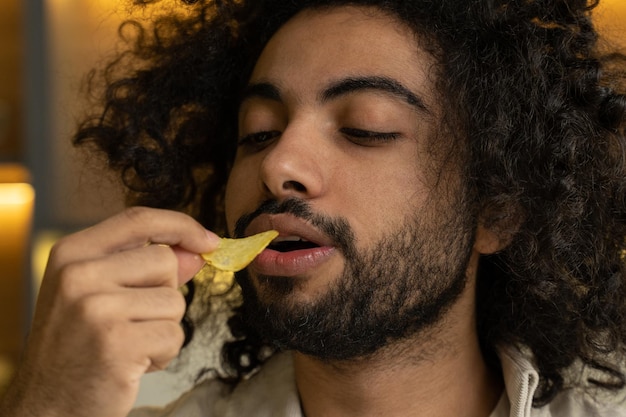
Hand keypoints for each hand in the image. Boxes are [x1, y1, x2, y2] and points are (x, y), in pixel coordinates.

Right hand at [0, 207, 219, 416]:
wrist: (46, 407)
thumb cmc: (77, 348)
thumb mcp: (100, 295)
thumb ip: (146, 268)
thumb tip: (197, 250)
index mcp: (71, 254)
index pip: (138, 220)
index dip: (181, 226)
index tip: (209, 241)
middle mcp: (78, 275)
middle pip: (165, 260)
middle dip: (164, 294)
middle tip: (131, 322)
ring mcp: (95, 309)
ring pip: (174, 301)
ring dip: (163, 328)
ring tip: (127, 346)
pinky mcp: (116, 344)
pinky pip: (173, 335)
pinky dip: (163, 353)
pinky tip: (131, 365)